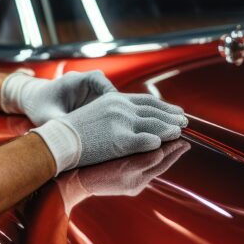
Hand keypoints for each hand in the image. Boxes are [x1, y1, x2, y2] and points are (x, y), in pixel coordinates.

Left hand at [0, 70, 115, 125]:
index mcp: (75, 80)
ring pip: (110, 101)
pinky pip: (105, 109)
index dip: (108, 90)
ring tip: (117, 130)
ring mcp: (91, 94)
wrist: (34, 101)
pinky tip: (109, 133)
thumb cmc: (39, 106)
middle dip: (116, 105)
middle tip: (120, 123)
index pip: (98, 78)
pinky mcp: (92, 104)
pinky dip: (109, 119)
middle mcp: (86, 85)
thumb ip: (61, 124)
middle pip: (109, 90)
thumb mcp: (47, 117)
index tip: (115, 107)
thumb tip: (72, 139)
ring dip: (114, 113)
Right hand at [30, 92, 187, 172]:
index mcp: (114, 100)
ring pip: (154, 125)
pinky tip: (166, 143)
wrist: (57, 139)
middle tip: (185, 121)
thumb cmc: (72, 129)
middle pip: (154, 111)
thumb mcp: (94, 111)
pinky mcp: (120, 139)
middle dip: (171, 117)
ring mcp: (121, 123)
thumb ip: (112, 109)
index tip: (175, 110)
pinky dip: (157, 141)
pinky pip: (145, 140)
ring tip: (180, 132)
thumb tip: (126, 112)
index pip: (146, 100)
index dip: (163, 106)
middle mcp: (120, 107)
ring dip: (170, 129)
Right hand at [59, 139, 190, 215]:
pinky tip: (148, 143)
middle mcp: (136, 183)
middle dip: (171, 151)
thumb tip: (161, 151)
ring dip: (161, 151)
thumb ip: (143, 161)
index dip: (172, 150)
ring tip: (171, 140)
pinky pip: (140, 162)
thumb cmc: (94, 174)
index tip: (184, 138)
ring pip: (150, 163)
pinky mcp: (120, 177)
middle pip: (159, 164)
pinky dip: (147, 152)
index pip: (161, 163)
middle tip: (184, 138)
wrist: (72, 182)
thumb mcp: (121, 167)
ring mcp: (129, 181)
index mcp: (137, 181)